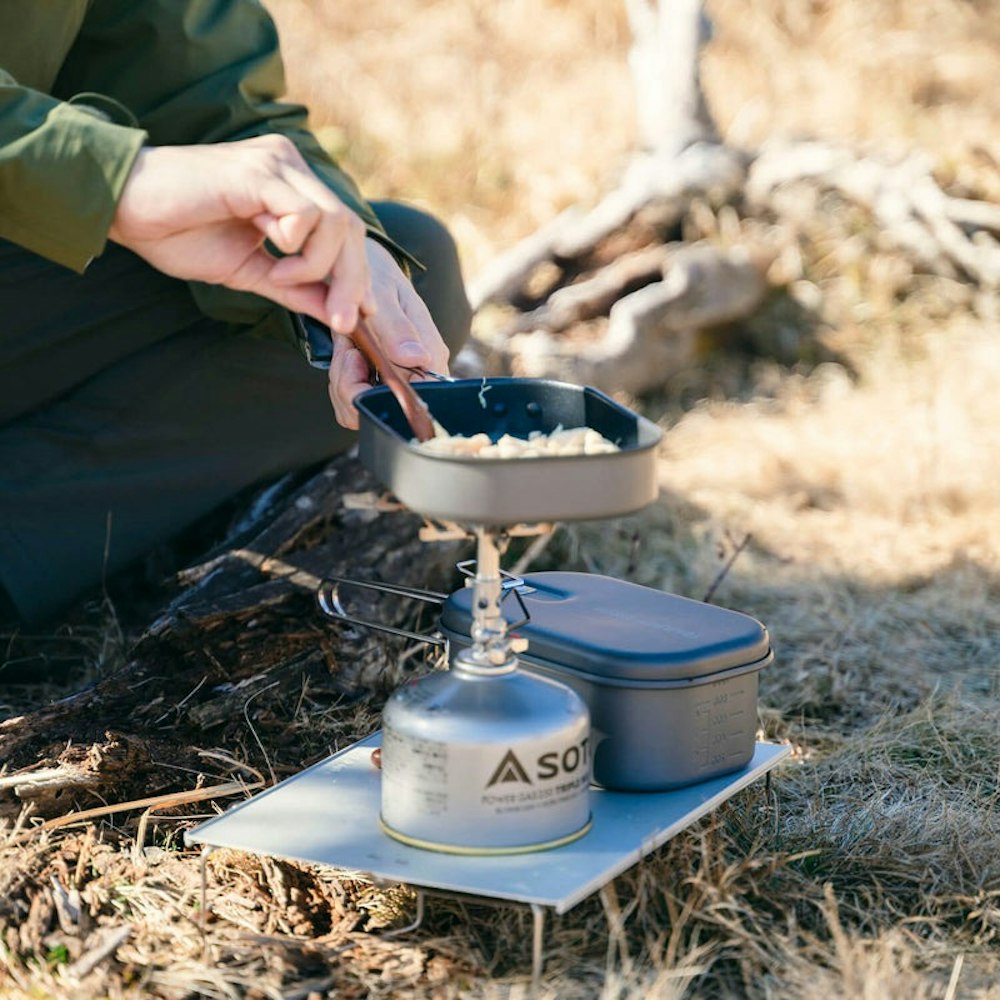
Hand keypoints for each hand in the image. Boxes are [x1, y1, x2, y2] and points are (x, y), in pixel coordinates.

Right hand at [109, 135, 374, 333]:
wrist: (123, 208)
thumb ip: (295, 289)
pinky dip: (296, 248)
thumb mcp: (250, 272)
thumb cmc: (177, 233)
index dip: (357, 274)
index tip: (359, 315)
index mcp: (289, 184)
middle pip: (350, 227)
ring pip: (336, 222)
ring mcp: (276, 164)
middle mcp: (289, 166)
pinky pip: (306, 216)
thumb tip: (335, 313)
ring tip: (279, 276)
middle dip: (352, 281)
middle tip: (342, 320)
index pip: (343, 230)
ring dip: (317, 266)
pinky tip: (268, 253)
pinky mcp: (259, 172)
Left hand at [327, 239, 450, 428]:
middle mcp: (418, 374)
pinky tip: (344, 354)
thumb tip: (416, 358)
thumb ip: (397, 327)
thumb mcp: (383, 293)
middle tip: (345, 350)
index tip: (356, 359)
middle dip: (352, 386)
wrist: (359, 265)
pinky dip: (340, 382)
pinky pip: (355, 403)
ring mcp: (398, 379)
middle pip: (385, 410)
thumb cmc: (377, 273)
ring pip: (366, 411)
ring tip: (345, 346)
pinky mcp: (378, 381)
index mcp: (430, 355)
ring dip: (343, 382)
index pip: (414, 398)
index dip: (378, 392)